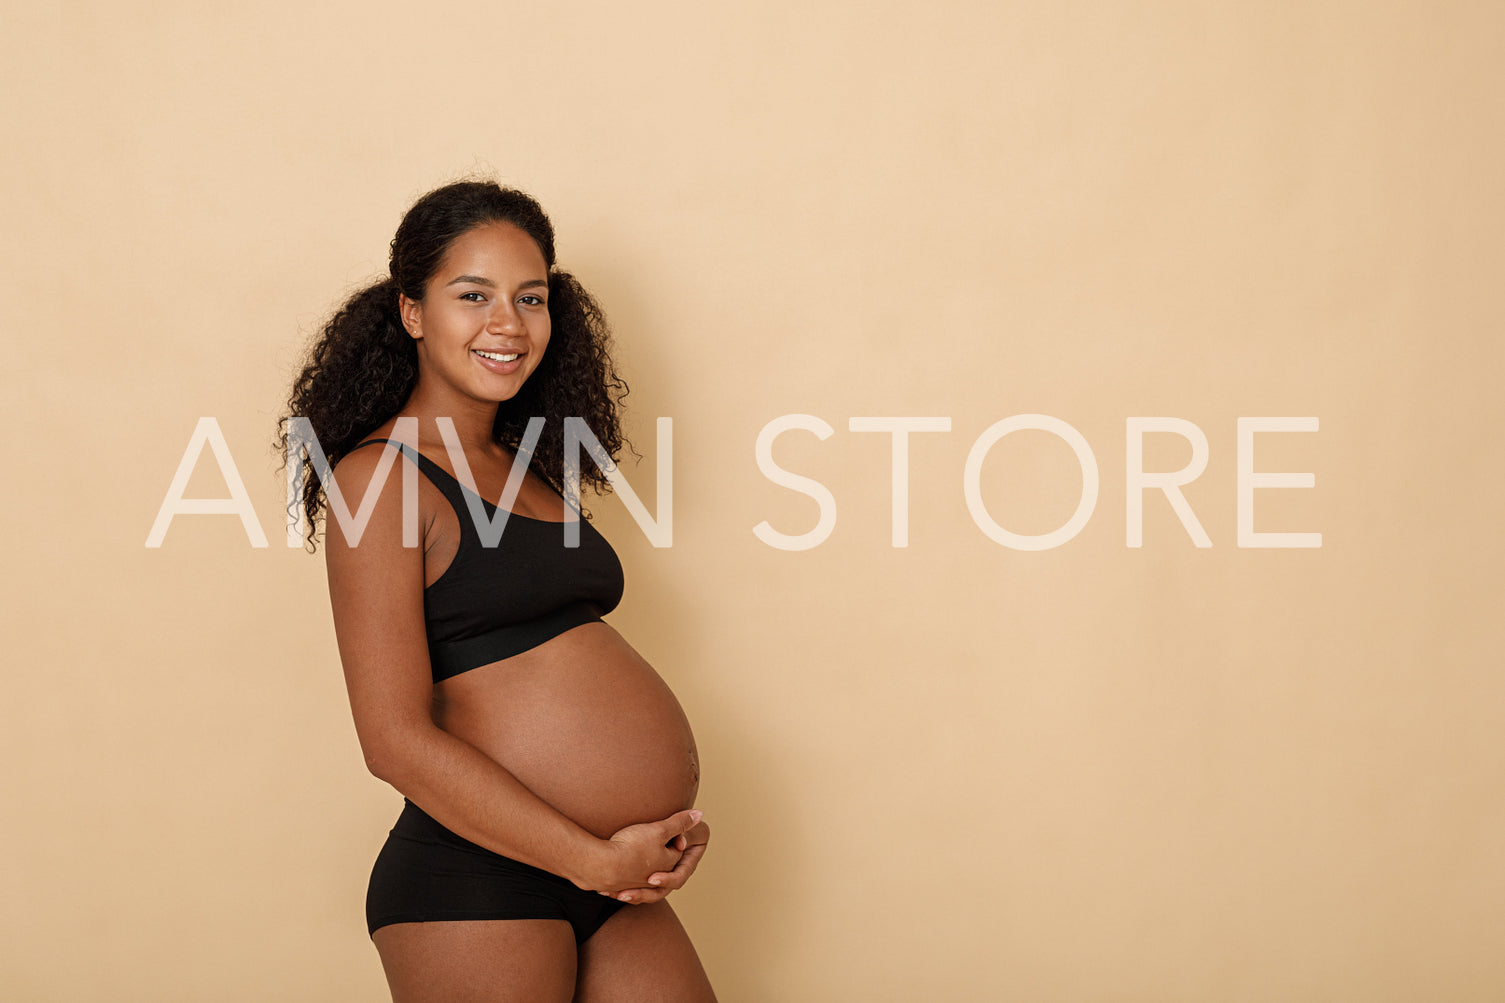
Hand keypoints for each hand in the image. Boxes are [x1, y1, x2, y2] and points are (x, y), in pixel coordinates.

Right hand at [583, 808, 702, 899]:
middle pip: (662, 864)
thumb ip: (679, 823)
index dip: (673, 835)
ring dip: (643, 864)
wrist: (599, 865)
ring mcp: (636, 885)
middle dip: (658, 850)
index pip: (677, 850)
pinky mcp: (618, 887)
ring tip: (632, 853)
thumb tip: (700, 815)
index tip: (661, 825)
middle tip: (646, 836)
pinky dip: (625, 878)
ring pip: (643, 876)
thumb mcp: (658, 830)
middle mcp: (655, 878)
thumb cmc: (631, 847)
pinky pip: (625, 884)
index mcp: (668, 865)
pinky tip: (620, 865)